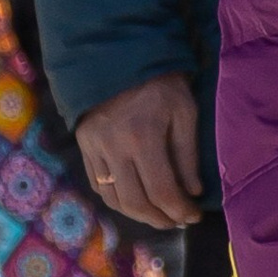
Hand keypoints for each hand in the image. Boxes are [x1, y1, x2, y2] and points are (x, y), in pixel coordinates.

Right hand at [77, 72, 202, 230]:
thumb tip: (192, 192)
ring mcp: (94, 148)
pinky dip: (117, 199)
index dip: (180, 210)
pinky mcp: (83, 145)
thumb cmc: (160, 83)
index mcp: (143, 138)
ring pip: (113, 199)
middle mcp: (114, 148)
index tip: (194, 215)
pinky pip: (98, 185)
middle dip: (160, 219)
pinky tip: (135, 200)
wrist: (118, 55)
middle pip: (135, 203)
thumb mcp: (184, 111)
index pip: (162, 191)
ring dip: (137, 214)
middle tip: (177, 220)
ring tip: (158, 215)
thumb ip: (188, 154)